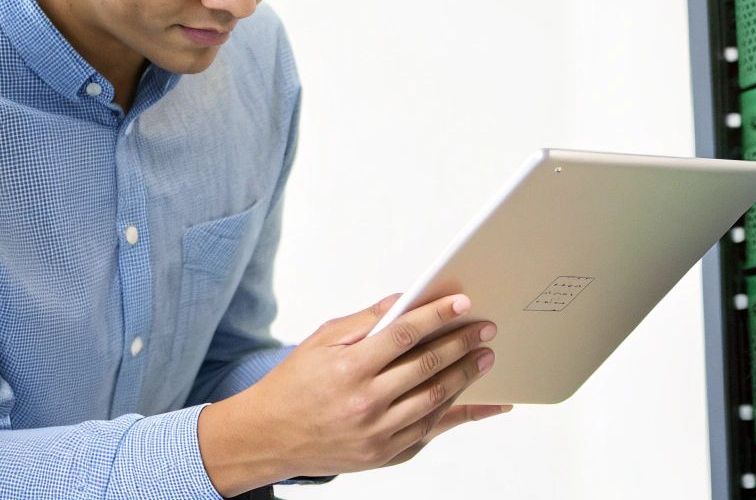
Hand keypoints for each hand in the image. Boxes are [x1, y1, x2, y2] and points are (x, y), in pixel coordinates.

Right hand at [196, 293, 509, 494]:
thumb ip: (365, 321)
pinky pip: (431, 431)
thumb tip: (404, 301)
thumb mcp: (321, 341)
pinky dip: (458, 415)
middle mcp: (366, 402)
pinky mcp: (385, 454)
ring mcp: (378, 433)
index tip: (462, 303)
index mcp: (348, 368)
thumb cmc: (294, 384)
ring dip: (465, 376)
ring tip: (484, 357)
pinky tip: (477, 401)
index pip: (404, 334)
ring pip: (435, 400)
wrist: (271, 437)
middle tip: (484, 329)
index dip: (436, 315)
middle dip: (461, 344)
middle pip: (427, 367)